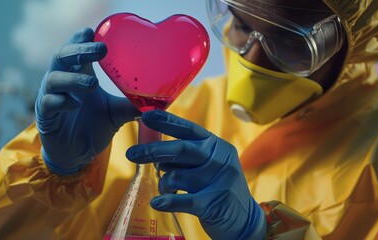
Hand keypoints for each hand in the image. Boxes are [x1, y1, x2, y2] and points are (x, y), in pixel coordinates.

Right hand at [35, 28, 139, 174]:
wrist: (78, 154)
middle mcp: (63, 82)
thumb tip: (159, 101)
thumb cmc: (94, 126)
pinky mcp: (46, 117)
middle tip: (100, 49)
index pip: (76, 50)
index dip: (81, 39)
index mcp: (79, 75)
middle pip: (63, 57)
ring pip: (54, 79)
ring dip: (73, 78)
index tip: (92, 31)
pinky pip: (48, 104)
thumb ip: (132, 105)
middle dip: (79, 50)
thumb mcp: (116, 113)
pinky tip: (76, 104)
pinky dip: (61, 101)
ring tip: (93, 83)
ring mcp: (51, 97)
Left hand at [126, 110, 265, 239]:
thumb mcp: (210, 165)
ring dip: (164, 183)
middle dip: (153, 151)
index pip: (189, 129)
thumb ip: (188, 157)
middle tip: (132, 154)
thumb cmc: (219, 188)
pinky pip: (182, 200)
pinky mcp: (213, 203)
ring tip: (166, 189)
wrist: (245, 220)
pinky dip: (166, 201)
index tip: (146, 116)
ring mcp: (218, 181)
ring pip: (176, 176)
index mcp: (217, 146)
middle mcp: (219, 159)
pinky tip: (157, 202)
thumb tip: (156, 153)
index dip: (167, 122)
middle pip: (181, 149)